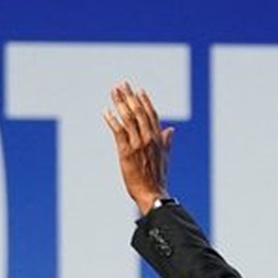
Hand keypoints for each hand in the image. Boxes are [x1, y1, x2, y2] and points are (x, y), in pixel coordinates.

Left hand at [103, 82, 173, 212]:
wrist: (152, 193)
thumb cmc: (157, 178)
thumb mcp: (165, 157)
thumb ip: (167, 142)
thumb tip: (171, 130)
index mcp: (158, 139)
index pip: (152, 114)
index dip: (145, 101)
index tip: (139, 90)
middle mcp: (148, 138)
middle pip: (139, 112)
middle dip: (130, 97)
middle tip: (122, 84)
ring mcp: (137, 144)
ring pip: (128, 118)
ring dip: (120, 103)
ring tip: (114, 92)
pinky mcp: (126, 151)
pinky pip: (118, 131)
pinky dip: (112, 120)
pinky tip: (106, 111)